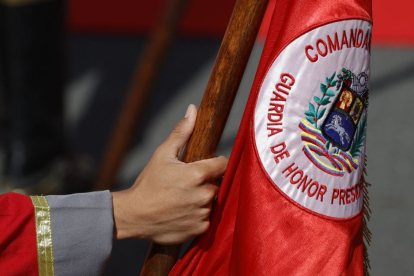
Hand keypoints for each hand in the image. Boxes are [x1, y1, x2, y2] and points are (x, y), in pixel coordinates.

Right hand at [112, 104, 227, 243]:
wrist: (134, 215)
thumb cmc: (148, 183)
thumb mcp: (162, 154)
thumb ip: (181, 132)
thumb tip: (193, 109)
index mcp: (198, 174)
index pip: (223, 164)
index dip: (214, 163)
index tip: (204, 166)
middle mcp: (204, 194)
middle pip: (217, 183)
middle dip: (206, 182)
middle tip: (186, 184)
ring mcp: (202, 213)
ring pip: (212, 202)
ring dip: (202, 199)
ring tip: (182, 198)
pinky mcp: (200, 229)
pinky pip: (207, 219)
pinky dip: (198, 216)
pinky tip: (183, 212)